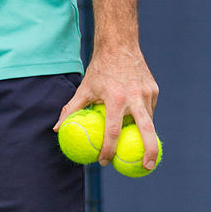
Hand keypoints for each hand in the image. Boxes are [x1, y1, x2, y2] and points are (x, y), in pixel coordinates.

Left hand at [53, 45, 158, 169]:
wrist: (119, 43)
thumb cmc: (99, 68)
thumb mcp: (84, 88)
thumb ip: (72, 109)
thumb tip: (57, 129)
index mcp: (115, 98)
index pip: (113, 131)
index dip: (109, 150)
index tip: (104, 162)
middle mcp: (134, 96)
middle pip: (146, 131)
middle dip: (149, 153)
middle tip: (145, 167)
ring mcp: (147, 93)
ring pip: (149, 121)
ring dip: (144, 134)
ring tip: (140, 147)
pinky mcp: (154, 90)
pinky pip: (149, 110)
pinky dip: (144, 117)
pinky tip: (137, 120)